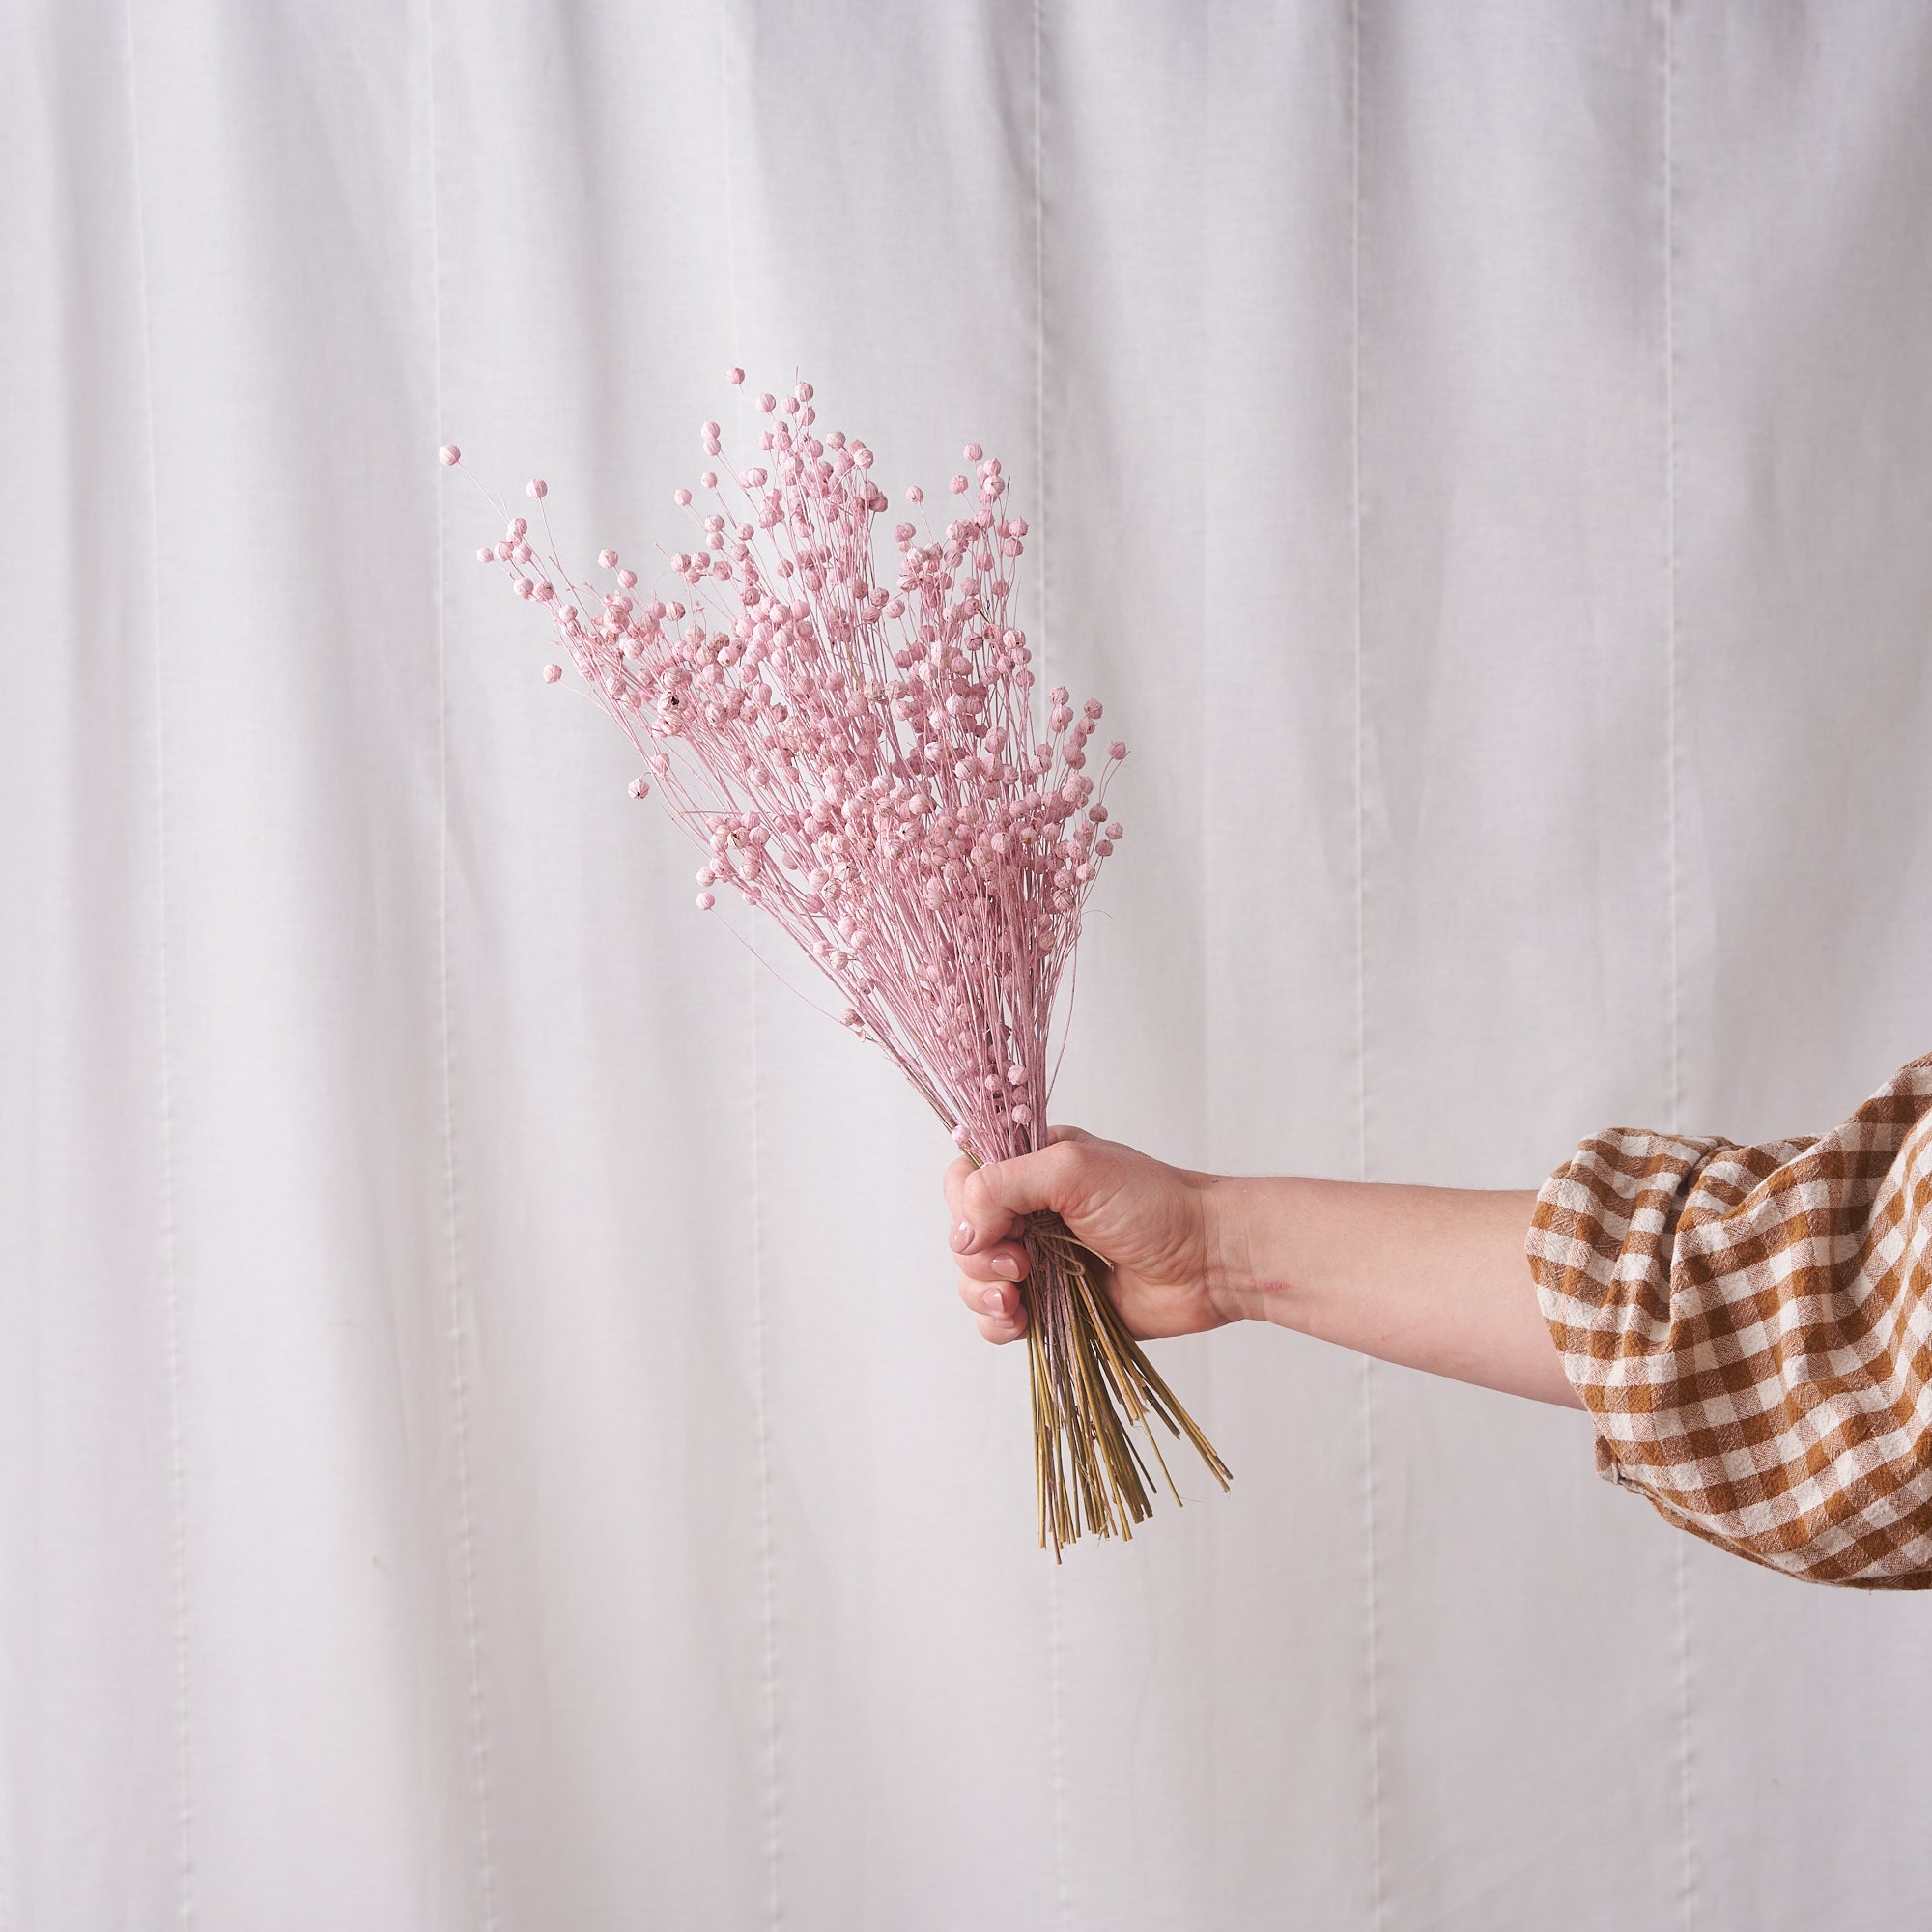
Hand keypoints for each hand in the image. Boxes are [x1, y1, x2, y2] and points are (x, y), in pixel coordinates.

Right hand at [942, 1127, 1233, 1345]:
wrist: (1208, 1260)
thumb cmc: (1153, 1204)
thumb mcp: (1073, 1170)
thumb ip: (1004, 1186)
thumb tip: (962, 1233)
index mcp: (1031, 1168)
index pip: (963, 1181)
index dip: (965, 1208)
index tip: (995, 1227)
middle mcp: (1030, 1213)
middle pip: (963, 1237)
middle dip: (979, 1258)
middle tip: (1023, 1264)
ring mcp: (1040, 1261)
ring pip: (976, 1282)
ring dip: (984, 1294)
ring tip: (1020, 1298)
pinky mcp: (1054, 1305)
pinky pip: (1000, 1321)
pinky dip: (999, 1325)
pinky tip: (1023, 1322)